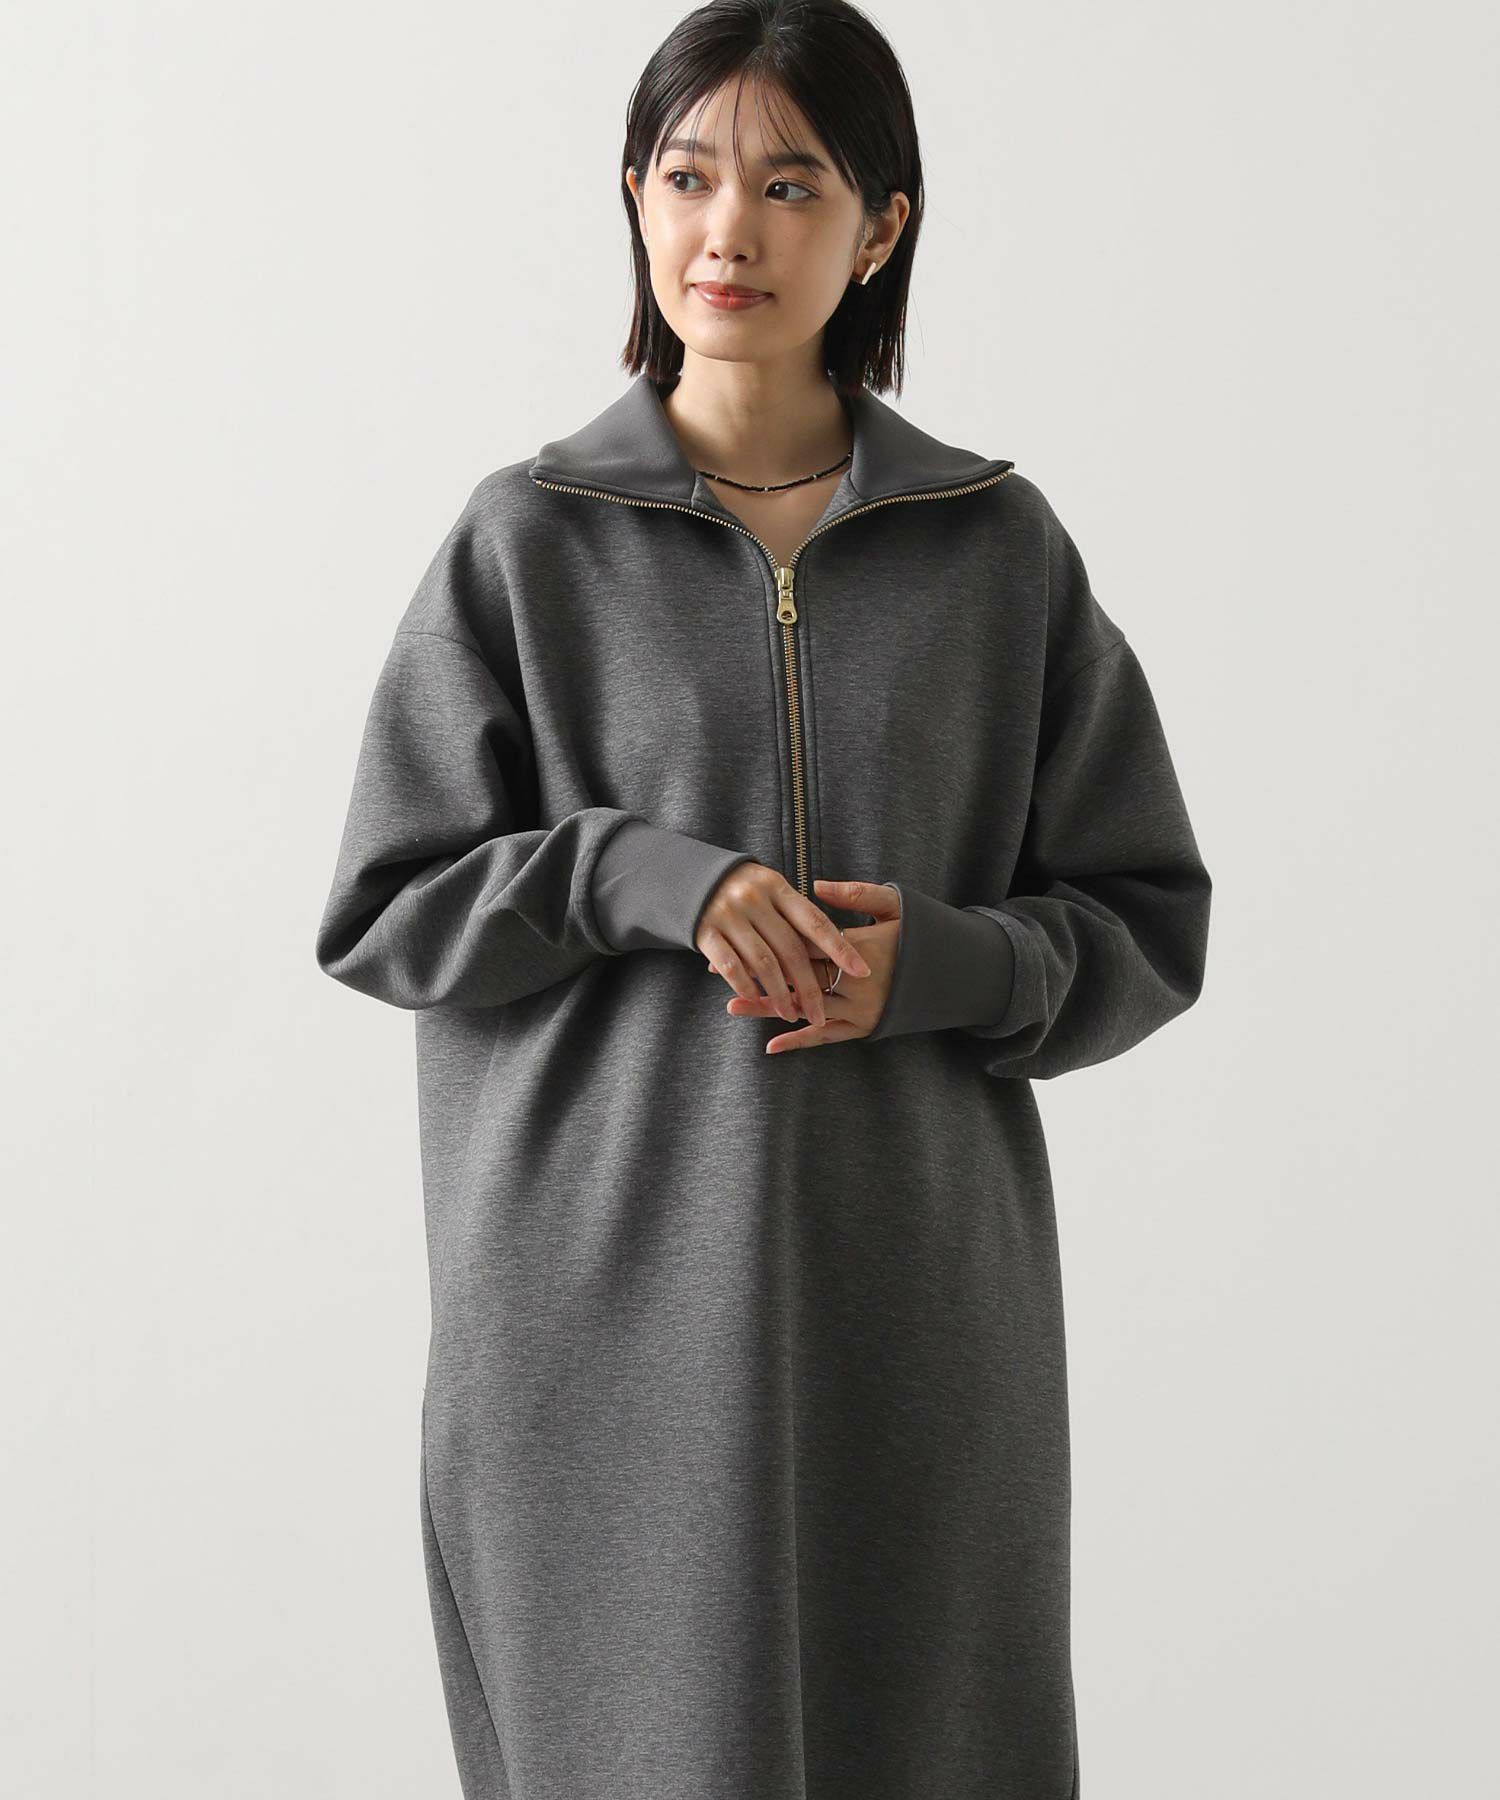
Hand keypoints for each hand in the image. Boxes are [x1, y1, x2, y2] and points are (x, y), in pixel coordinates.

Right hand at [695, 863, 874, 1036]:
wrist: (689, 877)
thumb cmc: (744, 889)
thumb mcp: (771, 888)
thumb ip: (796, 913)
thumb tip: (833, 946)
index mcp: (778, 888)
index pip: (816, 921)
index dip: (840, 948)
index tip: (862, 971)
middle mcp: (755, 899)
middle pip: (791, 949)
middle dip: (808, 986)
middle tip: (820, 1013)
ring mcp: (728, 914)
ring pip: (763, 963)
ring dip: (780, 994)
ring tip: (791, 1013)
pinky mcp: (705, 931)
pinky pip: (730, 965)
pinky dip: (745, 986)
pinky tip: (756, 1000)